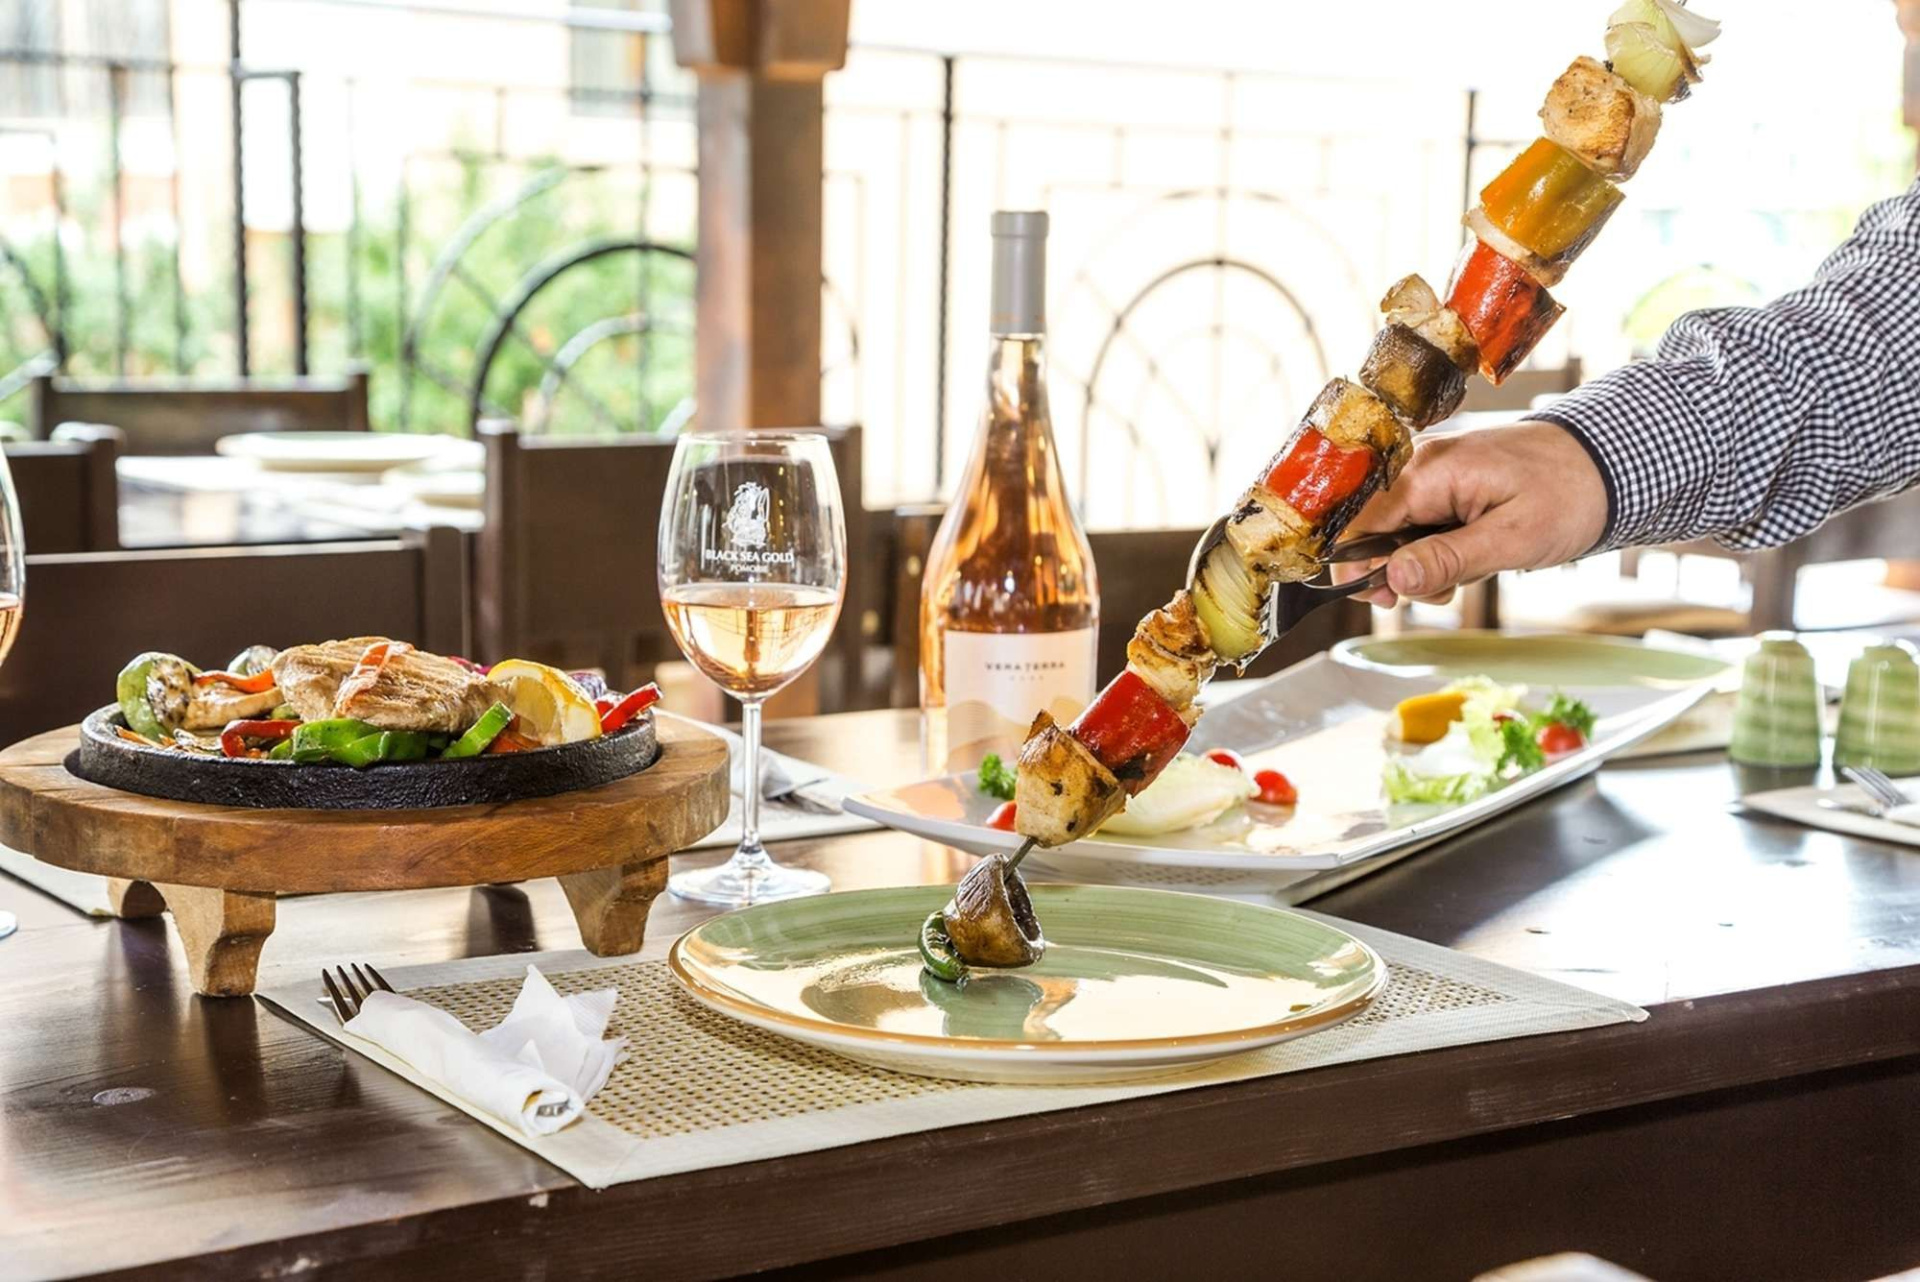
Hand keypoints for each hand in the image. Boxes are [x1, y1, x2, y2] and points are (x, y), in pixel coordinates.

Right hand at [1337, 421, 1608, 606]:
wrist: (1611, 462)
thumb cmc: (1570, 494)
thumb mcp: (1511, 539)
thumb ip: (1447, 559)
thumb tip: (1393, 578)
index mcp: (1429, 471)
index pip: (1360, 522)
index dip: (1359, 566)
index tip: (1384, 599)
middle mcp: (1420, 464)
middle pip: (1373, 528)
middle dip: (1398, 569)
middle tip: (1440, 593)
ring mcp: (1433, 471)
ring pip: (1397, 530)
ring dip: (1422, 562)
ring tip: (1467, 572)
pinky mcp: (1448, 481)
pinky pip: (1421, 521)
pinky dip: (1438, 547)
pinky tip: (1470, 555)